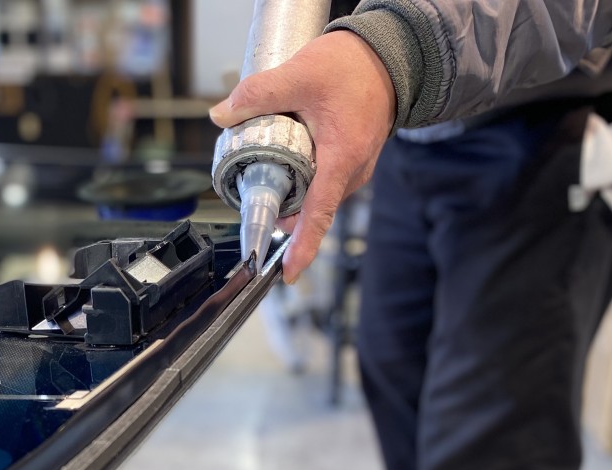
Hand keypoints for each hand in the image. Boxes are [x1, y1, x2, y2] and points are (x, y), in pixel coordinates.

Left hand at [210, 31, 396, 283]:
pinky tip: (286, 156)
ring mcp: (353, 171)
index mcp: (342, 160)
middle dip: (280, 206)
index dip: (302, 247)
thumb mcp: (300, 74)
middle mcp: (352, 173)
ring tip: (266, 165)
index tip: (286, 273)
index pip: (319, 215)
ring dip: (289, 188)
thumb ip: (258, 94)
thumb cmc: (353, 67)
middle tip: (252, 187)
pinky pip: (321, 182)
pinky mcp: (350, 163)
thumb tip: (221, 114)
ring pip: (314, 195)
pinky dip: (301, 176)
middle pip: (309, 207)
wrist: (390, 55)